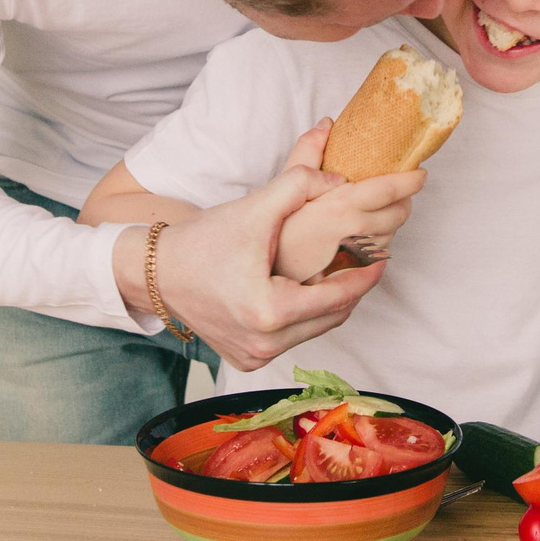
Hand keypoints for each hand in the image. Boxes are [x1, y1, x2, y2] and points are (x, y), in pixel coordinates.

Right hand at [111, 124, 387, 370]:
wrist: (156, 272)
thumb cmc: (201, 242)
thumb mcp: (253, 208)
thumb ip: (299, 183)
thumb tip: (341, 180)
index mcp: (270, 312)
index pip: (338, 296)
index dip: (365, 275)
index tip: (384, 257)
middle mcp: (264, 344)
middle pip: (330, 317)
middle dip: (351, 288)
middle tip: (368, 262)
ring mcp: (255, 356)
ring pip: (313, 330)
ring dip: (329, 303)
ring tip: (343, 273)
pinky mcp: (246, 360)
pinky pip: (291, 338)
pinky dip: (304, 316)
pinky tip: (308, 290)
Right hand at [275, 126, 425, 280]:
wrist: (264, 277)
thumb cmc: (273, 232)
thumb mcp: (285, 187)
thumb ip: (308, 152)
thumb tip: (327, 124)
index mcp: (341, 206)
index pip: (391, 190)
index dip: (411, 180)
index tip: (419, 173)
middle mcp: (355, 231)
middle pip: (399, 213)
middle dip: (404, 200)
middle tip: (398, 191)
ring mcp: (358, 256)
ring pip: (392, 235)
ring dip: (390, 222)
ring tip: (377, 213)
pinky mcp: (357, 274)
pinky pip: (380, 257)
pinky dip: (378, 243)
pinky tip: (363, 237)